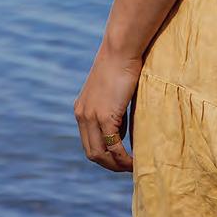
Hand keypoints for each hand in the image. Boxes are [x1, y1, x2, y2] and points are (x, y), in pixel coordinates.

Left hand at [74, 41, 140, 172]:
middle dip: (110, 164)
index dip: (104, 155)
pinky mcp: (104, 116)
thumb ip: (112, 114)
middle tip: (127, 167)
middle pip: (92, 153)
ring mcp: (91, 116)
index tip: (120, 159)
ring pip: (100, 154)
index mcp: (81, 109)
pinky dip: (124, 159)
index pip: (88, 143)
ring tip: (132, 166)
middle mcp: (82, 115)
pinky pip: (114, 147)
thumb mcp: (112, 94)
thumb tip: (121, 134)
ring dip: (116, 165)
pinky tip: (135, 160)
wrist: (121, 49)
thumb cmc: (121, 66)